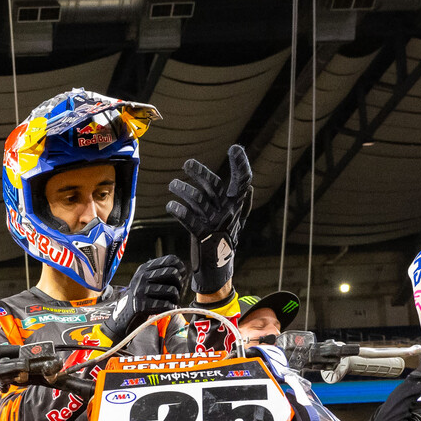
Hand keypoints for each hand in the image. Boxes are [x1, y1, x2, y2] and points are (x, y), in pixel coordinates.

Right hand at [108, 255, 189, 337]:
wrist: (123, 314)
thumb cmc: (141, 297)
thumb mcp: (146, 280)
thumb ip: (161, 273)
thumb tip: (182, 271)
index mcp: (145, 268)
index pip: (170, 260)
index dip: (180, 268)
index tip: (181, 276)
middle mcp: (142, 277)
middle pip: (173, 273)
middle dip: (179, 284)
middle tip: (176, 291)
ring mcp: (141, 290)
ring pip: (172, 290)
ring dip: (176, 298)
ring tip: (172, 302)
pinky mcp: (142, 305)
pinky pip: (165, 304)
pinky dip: (170, 307)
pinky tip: (168, 308)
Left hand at [165, 147, 252, 295]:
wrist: (218, 271)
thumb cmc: (225, 243)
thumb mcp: (237, 223)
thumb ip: (243, 205)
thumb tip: (249, 187)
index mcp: (237, 207)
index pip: (244, 181)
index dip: (241, 164)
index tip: (235, 149)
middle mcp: (228, 213)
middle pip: (215, 187)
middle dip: (201, 173)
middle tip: (187, 164)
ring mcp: (215, 224)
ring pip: (199, 201)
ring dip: (184, 190)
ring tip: (172, 185)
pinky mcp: (202, 236)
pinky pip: (190, 219)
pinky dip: (179, 210)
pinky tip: (171, 205)